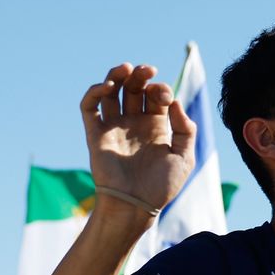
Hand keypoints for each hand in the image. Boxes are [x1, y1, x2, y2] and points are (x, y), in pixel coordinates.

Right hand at [80, 64, 194, 218]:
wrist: (136, 205)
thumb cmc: (162, 187)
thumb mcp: (185, 157)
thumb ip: (186, 129)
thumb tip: (175, 102)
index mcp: (156, 126)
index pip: (156, 95)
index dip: (160, 88)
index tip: (165, 98)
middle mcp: (134, 123)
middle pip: (133, 88)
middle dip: (140, 74)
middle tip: (146, 70)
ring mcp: (114, 127)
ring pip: (110, 92)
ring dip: (116, 75)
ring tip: (125, 68)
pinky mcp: (96, 134)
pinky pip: (89, 107)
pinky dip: (94, 91)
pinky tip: (107, 86)